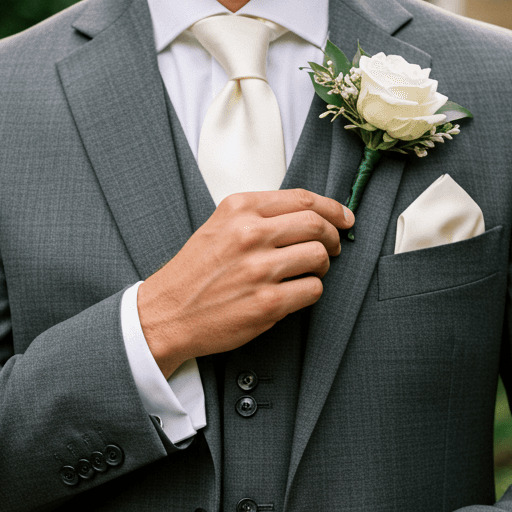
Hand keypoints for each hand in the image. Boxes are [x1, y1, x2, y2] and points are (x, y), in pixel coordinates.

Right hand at [137, 189, 352, 377]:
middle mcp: (250, 234)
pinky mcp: (267, 302)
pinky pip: (312, 290)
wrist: (167, 313)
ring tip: (308, 273)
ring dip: (321, 267)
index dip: (332, 208)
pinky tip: (294, 293)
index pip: (302, 198)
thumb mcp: (218, 226)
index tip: (344, 218)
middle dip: (333, 237)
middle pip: (317, 225)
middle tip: (332, 248)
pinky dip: (310, 291)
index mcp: (239, 209)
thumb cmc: (194, 273)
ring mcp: (259, 269)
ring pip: (318, 257)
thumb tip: (307, 214)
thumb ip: (257, 216)